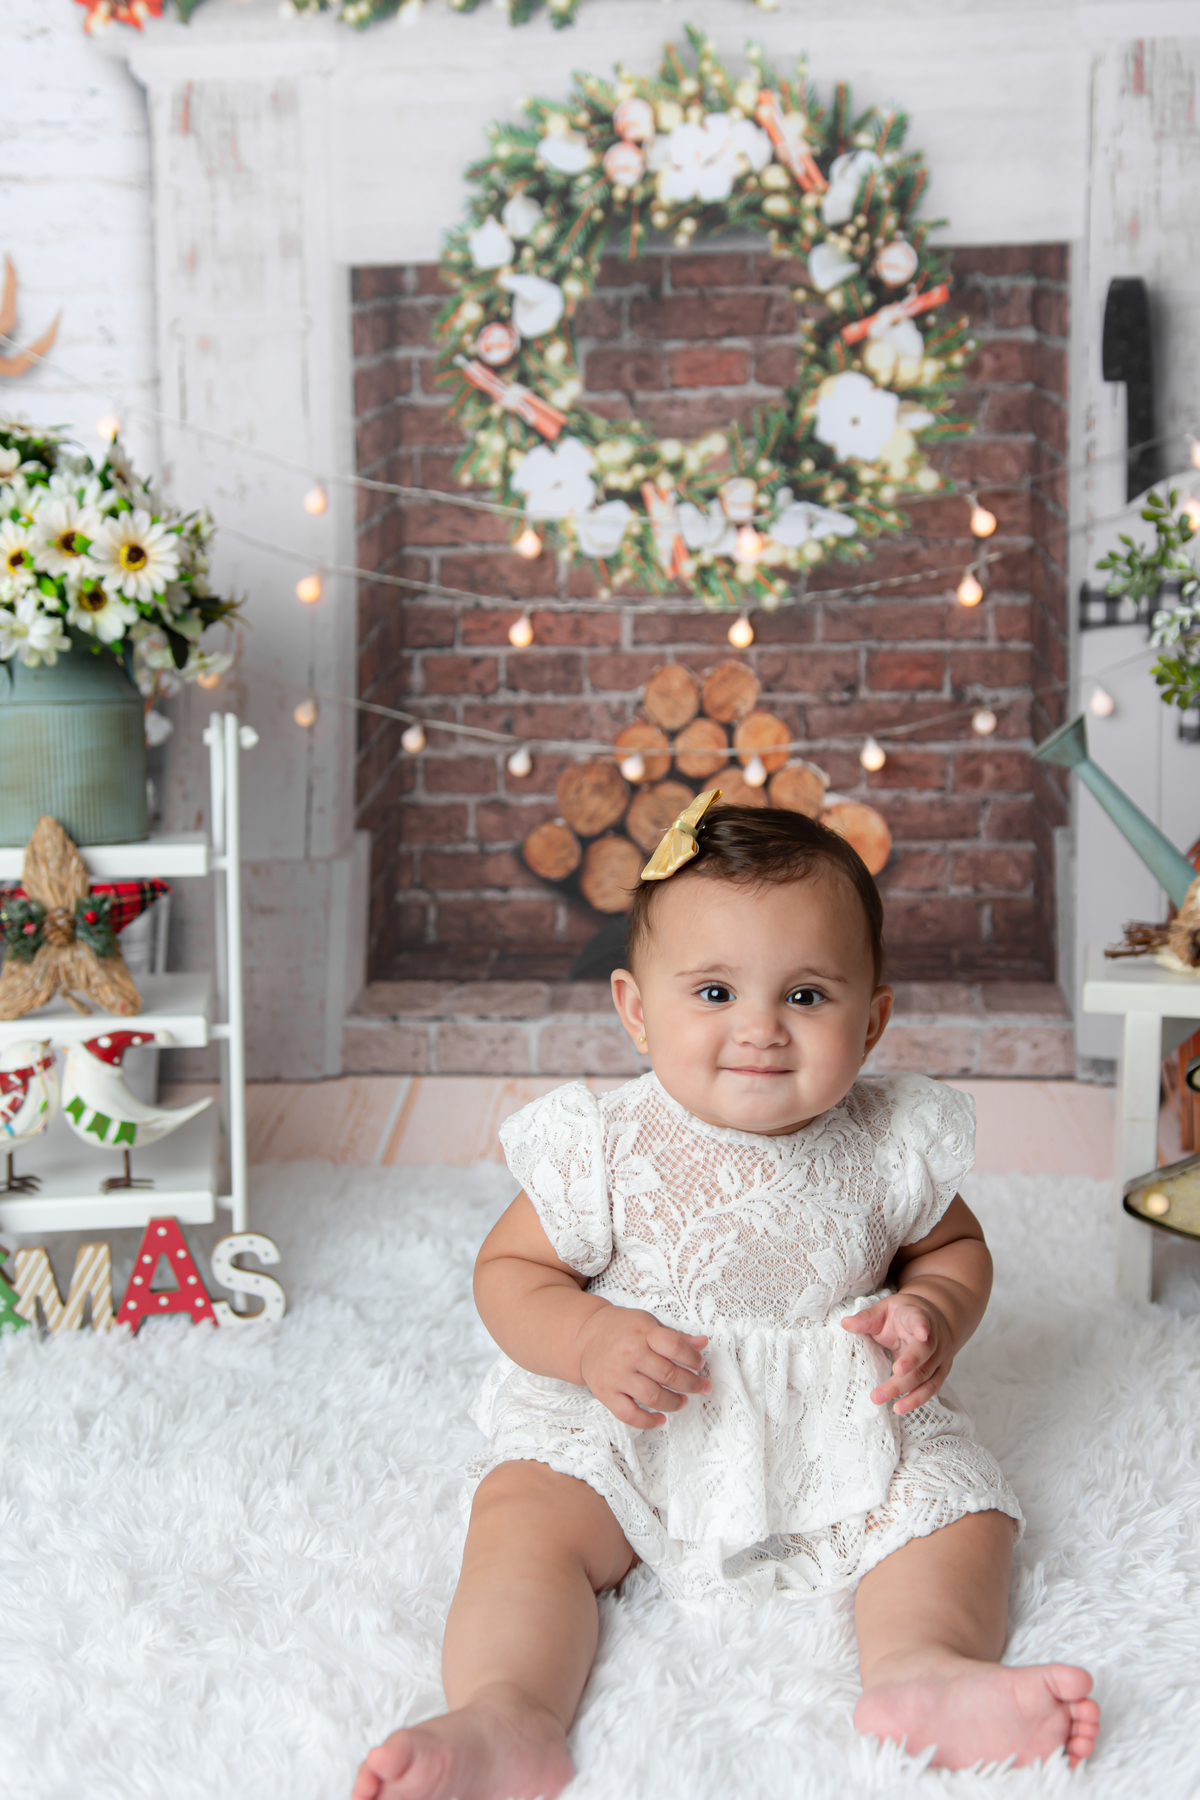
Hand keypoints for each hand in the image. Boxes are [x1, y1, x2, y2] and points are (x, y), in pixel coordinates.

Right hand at [576, 1304, 709, 1429]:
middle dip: (691, 1384)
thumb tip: (702, 1343)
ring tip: (682, 1401)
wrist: (586, 1337)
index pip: (674, 1346)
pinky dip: (648, 1422)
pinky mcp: (606, 1393)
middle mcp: (629, 1353)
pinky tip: (660, 1419)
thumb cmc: (622, 1329)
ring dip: (674, 1403)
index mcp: (643, 1332)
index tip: (699, 1364)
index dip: (692, 1358)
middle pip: (668, 1374)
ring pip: (653, 1396)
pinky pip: (629, 1414)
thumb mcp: (648, 1324)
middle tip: (701, 1387)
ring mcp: (617, 1375)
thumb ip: (676, 1336)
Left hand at [841, 1293, 953, 1415]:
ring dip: (909, 1392)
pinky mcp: (941, 1371)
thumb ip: (867, 1318)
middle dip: (905, 1372)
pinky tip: (902, 1408)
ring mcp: (940, 1356)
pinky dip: (918, 1399)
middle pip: (923, 1354)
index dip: (922, 1327)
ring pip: (927, 1375)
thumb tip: (846, 1324)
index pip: (921, 1320)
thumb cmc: (904, 1315)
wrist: (934, 1318)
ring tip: (893, 1407)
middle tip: (883, 1390)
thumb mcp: (884, 1309)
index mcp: (918, 1316)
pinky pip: (931, 1387)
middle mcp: (934, 1338)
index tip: (922, 1333)